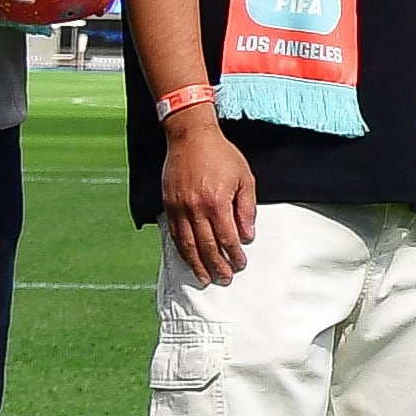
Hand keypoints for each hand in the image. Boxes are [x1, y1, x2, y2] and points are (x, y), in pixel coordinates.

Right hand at [161, 110, 258, 284]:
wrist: (191, 137)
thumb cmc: (222, 155)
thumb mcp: (245, 178)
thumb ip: (246, 208)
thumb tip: (247, 235)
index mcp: (217, 202)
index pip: (227, 238)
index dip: (234, 254)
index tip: (240, 264)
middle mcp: (196, 208)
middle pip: (207, 246)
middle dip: (217, 265)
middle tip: (225, 278)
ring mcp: (179, 208)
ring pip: (187, 244)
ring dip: (197, 264)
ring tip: (204, 278)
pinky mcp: (169, 205)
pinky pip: (174, 234)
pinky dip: (181, 249)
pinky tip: (188, 259)